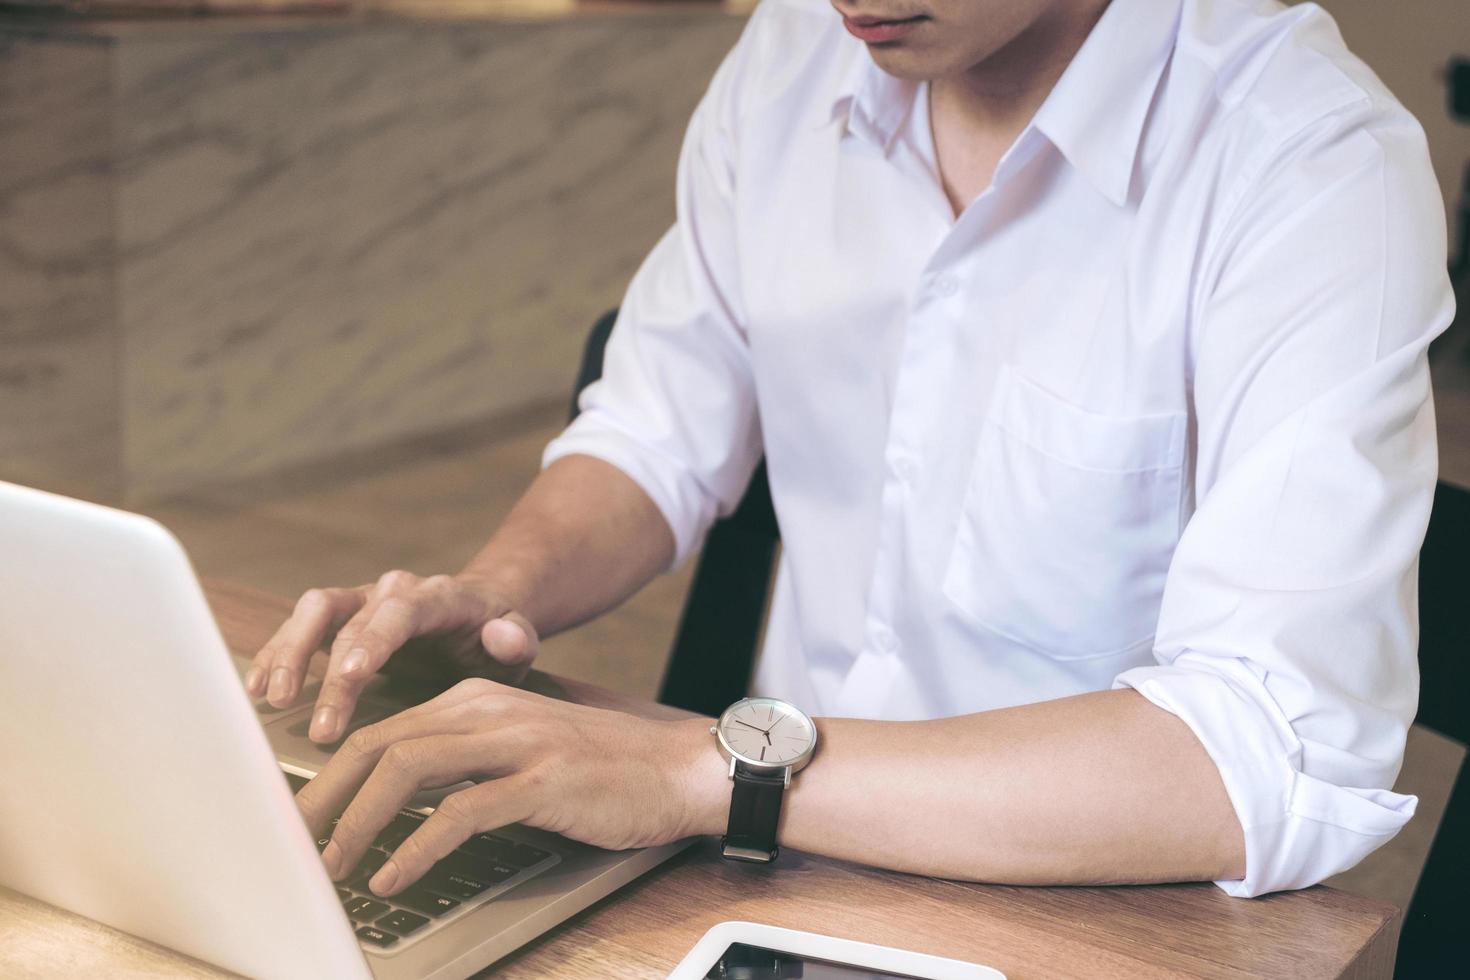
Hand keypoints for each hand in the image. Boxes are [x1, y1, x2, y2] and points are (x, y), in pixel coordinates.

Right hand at [243, 570, 538, 742]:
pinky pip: (301, 624)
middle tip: (322, 728)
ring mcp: (363, 599)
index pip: (402, 612)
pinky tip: (257, 688)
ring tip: (272, 699)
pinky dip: (277, 652)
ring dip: (290, 654)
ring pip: (316, 612)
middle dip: (332, 677)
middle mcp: (395, 590)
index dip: (373, 641)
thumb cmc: (498, 638)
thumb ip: (516, 640)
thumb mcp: (519, 643)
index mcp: (440, 596)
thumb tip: (503, 633)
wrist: (481, 615)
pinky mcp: (340, 615)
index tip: (351, 676)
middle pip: (355, 624)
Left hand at [293, 678, 723, 896]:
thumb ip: (465, 764)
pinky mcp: (543, 779)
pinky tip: (395, 875)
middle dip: (324, 798)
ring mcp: (517, 741)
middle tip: (292, 845)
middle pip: (381, 744)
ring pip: (408, 770)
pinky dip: (416, 847)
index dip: (331, 776)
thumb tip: (398, 808)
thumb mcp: (523, 752)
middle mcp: (490, 709)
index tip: (301, 820)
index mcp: (478, 700)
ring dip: (358, 822)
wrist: (681, 770)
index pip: (383, 731)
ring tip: (332, 866)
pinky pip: (460, 811)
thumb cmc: (603, 770)